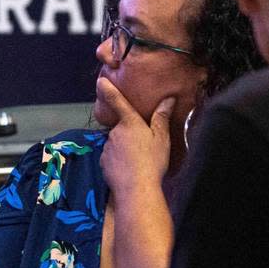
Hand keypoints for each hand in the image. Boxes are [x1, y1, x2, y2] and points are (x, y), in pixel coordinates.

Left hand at [98, 77, 173, 199]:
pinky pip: (112, 157)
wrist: (136, 187)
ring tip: (139, 162)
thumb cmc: (153, 161)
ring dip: (125, 149)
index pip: (117, 101)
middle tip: (144, 148)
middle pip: (122, 128)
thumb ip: (162, 118)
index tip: (101, 80)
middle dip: (130, 135)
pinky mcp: (103, 161)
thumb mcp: (162, 138)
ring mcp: (107, 147)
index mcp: (130, 123)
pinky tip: (130, 170)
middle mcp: (115, 131)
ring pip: (116, 144)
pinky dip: (119, 161)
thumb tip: (168, 99)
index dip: (108, 90)